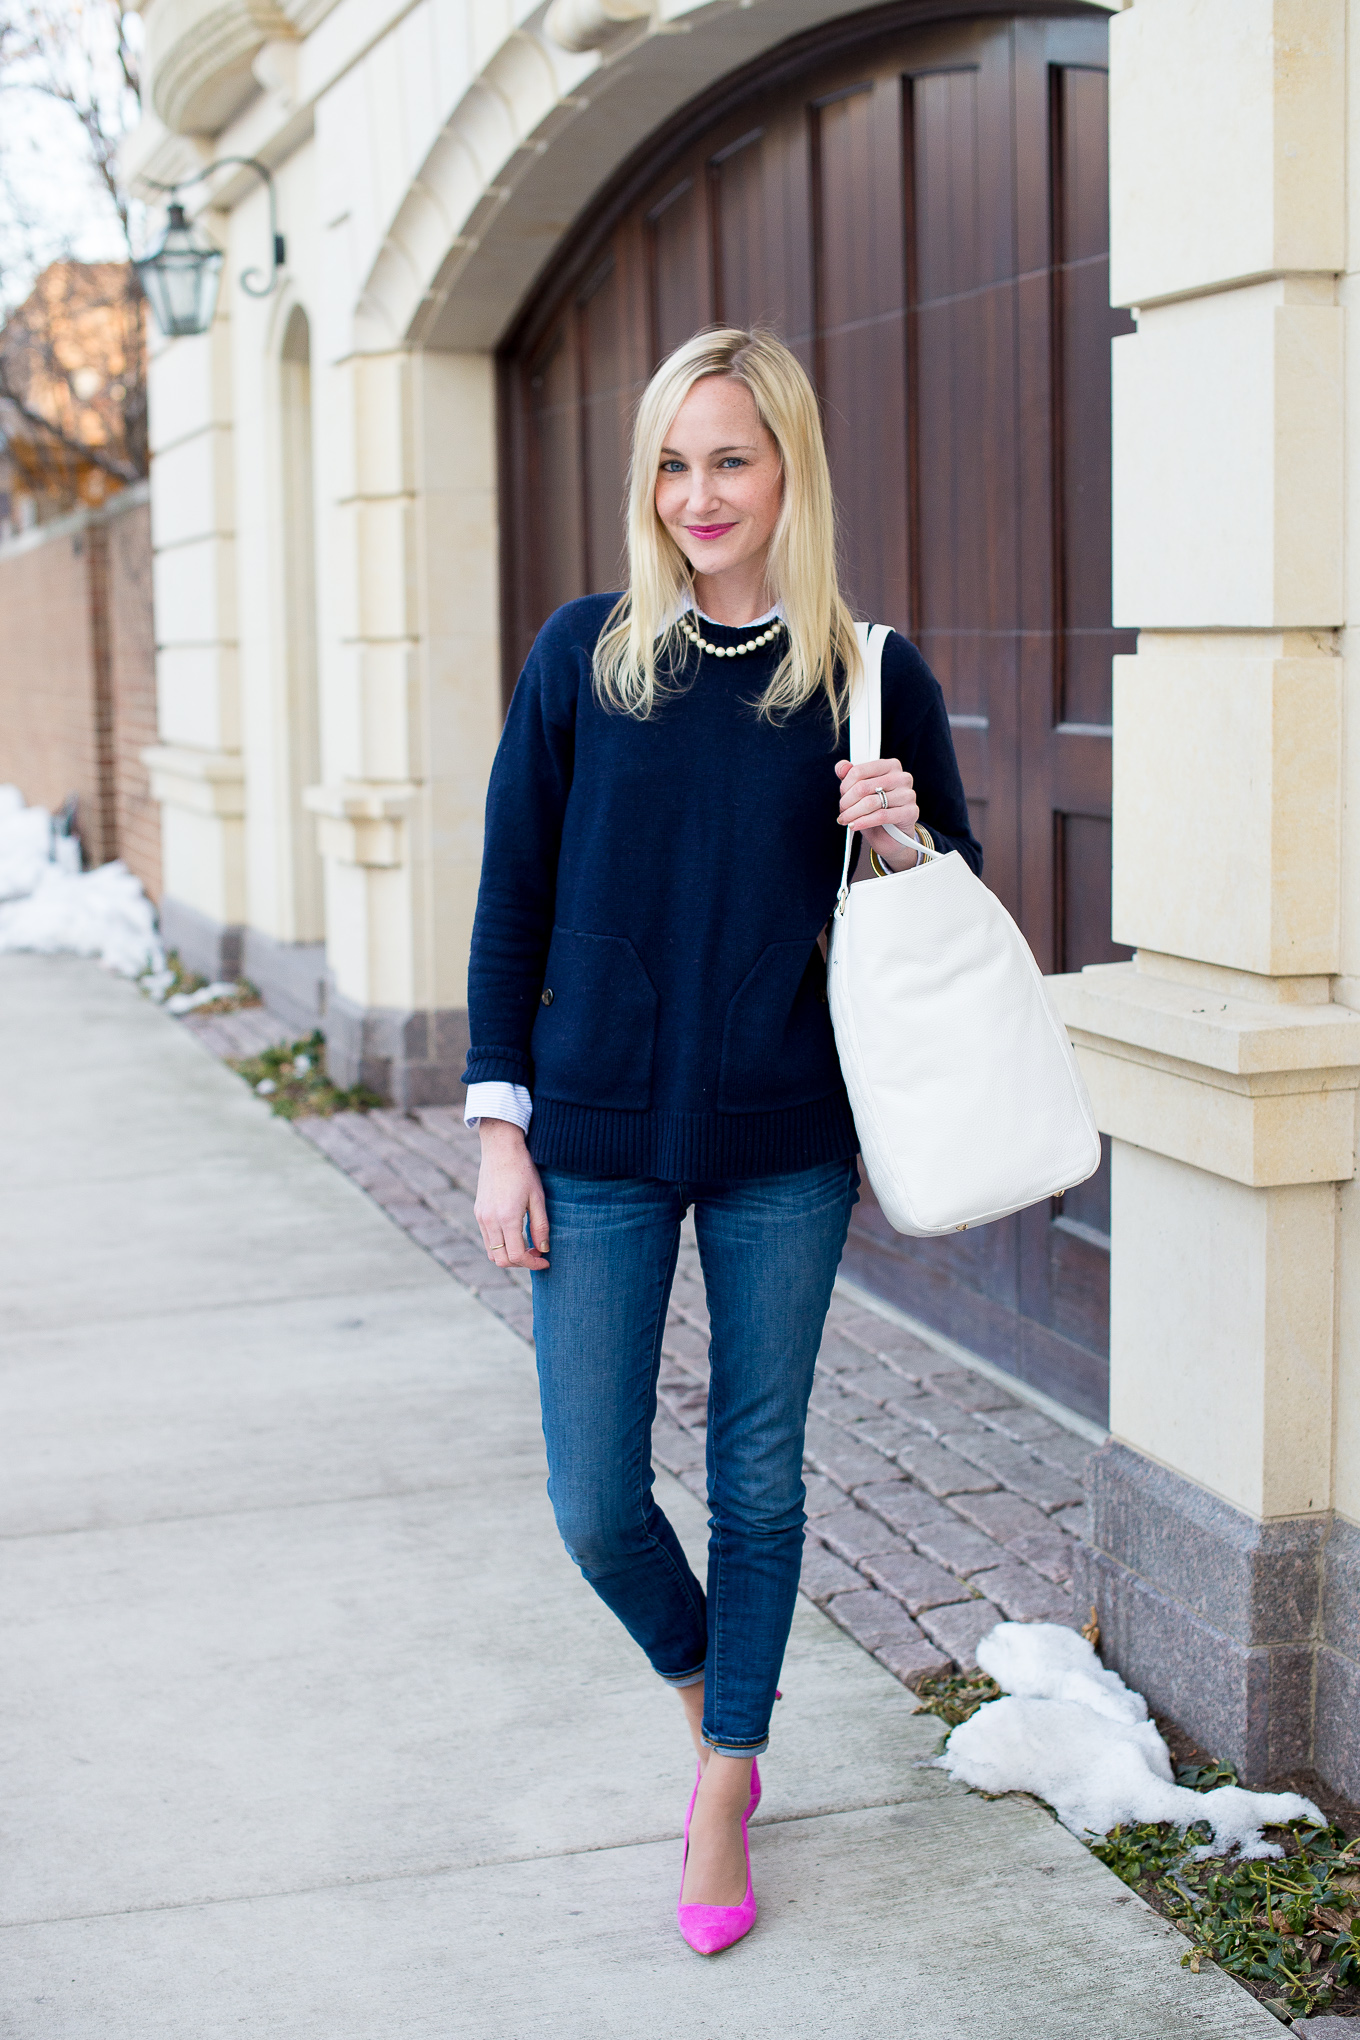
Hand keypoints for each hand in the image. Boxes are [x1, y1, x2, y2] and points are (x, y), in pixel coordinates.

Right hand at [475, 1119, 549, 1270]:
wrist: (501, 1149)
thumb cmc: (524, 1171)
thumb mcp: (538, 1198)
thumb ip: (540, 1226)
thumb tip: (543, 1249)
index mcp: (507, 1218)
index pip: (517, 1256)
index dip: (533, 1264)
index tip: (545, 1261)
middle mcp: (490, 1221)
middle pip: (502, 1260)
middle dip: (520, 1263)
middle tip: (536, 1254)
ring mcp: (481, 1217)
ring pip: (491, 1252)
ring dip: (509, 1256)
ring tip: (526, 1245)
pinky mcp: (478, 1212)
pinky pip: (487, 1239)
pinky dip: (500, 1245)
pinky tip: (515, 1234)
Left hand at [835, 757, 919, 869]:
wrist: (891, 835)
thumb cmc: (877, 810)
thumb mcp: (861, 792)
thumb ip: (850, 776)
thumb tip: (841, 767)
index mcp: (890, 766)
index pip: (859, 771)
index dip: (845, 786)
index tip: (842, 796)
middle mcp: (901, 777)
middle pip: (863, 787)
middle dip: (847, 802)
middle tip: (843, 811)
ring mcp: (908, 794)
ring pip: (870, 803)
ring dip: (853, 813)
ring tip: (846, 820)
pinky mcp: (910, 812)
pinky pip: (881, 816)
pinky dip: (864, 822)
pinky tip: (855, 825)